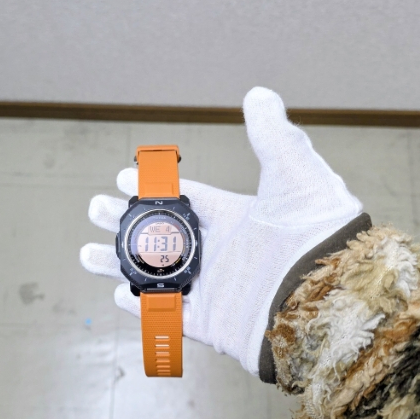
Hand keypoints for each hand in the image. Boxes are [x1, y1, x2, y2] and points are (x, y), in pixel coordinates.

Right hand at [80, 86, 362, 374]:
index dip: (153, 187)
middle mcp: (222, 253)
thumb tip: (259, 93)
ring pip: (155, 276)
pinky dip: (141, 307)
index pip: (186, 198)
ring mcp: (215, 290)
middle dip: (125, 221)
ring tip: (87, 253)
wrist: (332, 296)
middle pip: (161, 235)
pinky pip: (168, 316)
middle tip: (95, 209)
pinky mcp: (212, 325)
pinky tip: (118, 295)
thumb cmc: (320, 232)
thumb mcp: (296, 174)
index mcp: (236, 217)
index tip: (122, 176)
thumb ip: (274, 136)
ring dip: (119, 265)